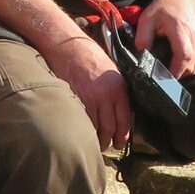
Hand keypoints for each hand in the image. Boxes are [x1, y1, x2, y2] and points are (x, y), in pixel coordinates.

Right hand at [48, 30, 131, 151]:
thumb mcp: (112, 71)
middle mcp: (106, 95)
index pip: (125, 119)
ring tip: (95, 143)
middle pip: (110, 128)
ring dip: (96, 139)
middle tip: (108, 146)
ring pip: (96, 128)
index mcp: (118, 88)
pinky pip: (82, 121)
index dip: (123, 136)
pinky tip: (83, 132)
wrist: (69, 46)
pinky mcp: (75, 99)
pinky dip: (83, 129)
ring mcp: (90, 98)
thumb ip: (117, 91)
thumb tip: (119, 111)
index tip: (121, 143)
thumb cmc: (89, 56)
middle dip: (109, 141)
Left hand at [137, 0, 194, 77]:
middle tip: (161, 74)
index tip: (164, 79)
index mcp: (181, 29)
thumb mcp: (147, 18)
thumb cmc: (165, 6)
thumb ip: (142, 37)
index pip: (184, 56)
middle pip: (190, 66)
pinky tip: (178, 61)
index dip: (175, 71)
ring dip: (182, 71)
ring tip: (168, 66)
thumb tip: (141, 56)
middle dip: (176, 74)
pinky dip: (189, 66)